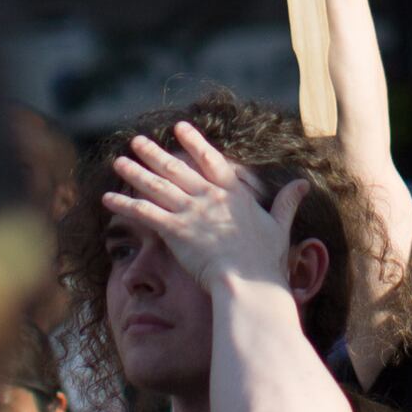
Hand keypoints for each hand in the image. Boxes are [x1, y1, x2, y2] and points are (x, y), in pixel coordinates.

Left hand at [105, 122, 308, 300]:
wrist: (248, 282)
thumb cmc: (266, 261)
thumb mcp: (280, 227)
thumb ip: (287, 203)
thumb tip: (303, 183)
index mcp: (234, 194)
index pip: (211, 161)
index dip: (193, 143)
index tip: (179, 128)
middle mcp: (209, 197)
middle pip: (176, 169)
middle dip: (154, 154)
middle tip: (136, 140)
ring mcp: (191, 212)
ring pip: (156, 187)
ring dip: (135, 173)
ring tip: (118, 162)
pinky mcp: (175, 230)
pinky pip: (144, 214)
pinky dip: (124, 205)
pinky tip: (107, 199)